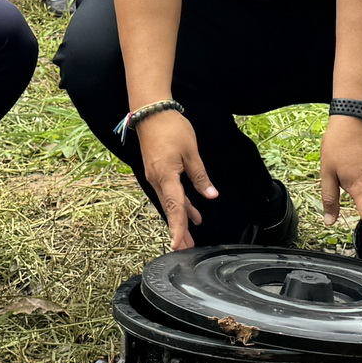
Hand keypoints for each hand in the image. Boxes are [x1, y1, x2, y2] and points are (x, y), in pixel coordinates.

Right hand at [134, 109, 215, 250]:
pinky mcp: (157, 172)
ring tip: (189, 239)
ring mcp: (155, 177)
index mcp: (165, 176)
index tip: (177, 245)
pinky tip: (192, 214)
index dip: (177, 228)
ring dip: (180, 220)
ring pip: (170, 203)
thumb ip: (200, 176)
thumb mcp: (191, 152)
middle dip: (179, 231)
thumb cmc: (171, 128)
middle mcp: (157, 180)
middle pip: (170, 210)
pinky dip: (180, 206)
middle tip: (186, 250)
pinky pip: (169, 193)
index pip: (174, 207)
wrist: (150, 111)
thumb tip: (211, 195)